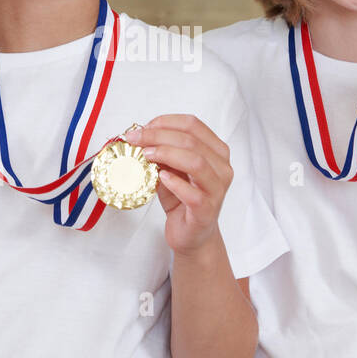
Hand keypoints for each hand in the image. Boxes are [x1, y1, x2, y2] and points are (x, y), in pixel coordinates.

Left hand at [124, 115, 232, 257]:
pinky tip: (161, 178)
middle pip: (192, 141)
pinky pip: (193, 194)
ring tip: (146, 155)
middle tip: (135, 139)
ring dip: (166, 154)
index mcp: (216, 152)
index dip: (165, 122)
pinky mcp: (206, 210)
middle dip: (158, 136)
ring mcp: (217, 190)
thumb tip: (141, 135)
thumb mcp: (171, 169)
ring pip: (196, 162)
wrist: (192, 235)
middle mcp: (222, 168)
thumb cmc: (182, 199)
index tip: (143, 127)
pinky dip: (175, 183)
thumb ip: (163, 153)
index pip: (193, 125)